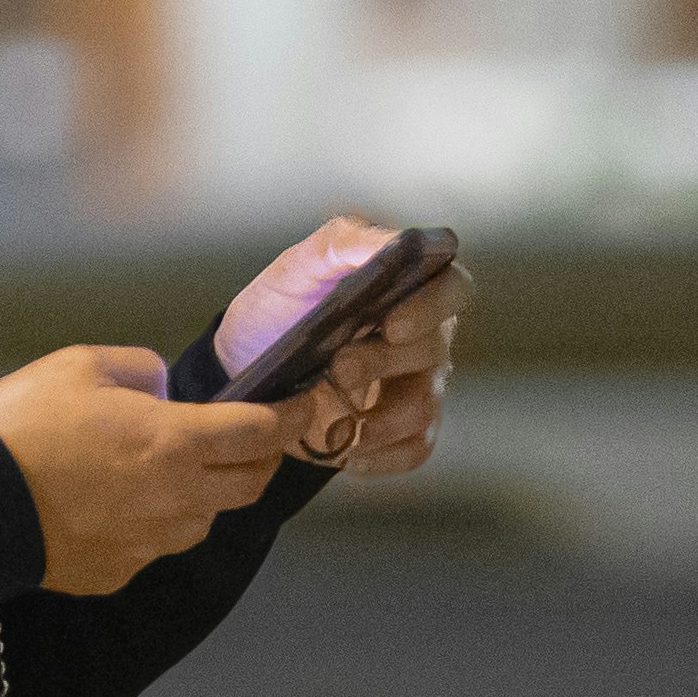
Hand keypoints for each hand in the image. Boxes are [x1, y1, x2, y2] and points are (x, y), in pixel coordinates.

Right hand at [0, 347, 295, 595]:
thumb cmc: (24, 426)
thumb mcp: (79, 365)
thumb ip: (138, 369)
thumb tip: (161, 387)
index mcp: (175, 441)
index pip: (261, 432)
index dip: (293, 416)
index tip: (308, 405)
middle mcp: (177, 499)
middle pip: (250, 485)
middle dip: (262, 458)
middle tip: (252, 437)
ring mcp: (150, 543)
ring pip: (205, 518)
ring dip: (208, 492)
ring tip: (177, 469)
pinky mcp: (120, 571)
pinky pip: (156, 544)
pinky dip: (155, 522)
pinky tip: (121, 505)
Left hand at [244, 216, 470, 483]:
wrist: (243, 372)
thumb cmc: (278, 311)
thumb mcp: (295, 269)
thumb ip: (340, 244)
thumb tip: (389, 241)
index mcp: (410, 289)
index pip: (454, 288)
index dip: (434, 306)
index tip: (393, 322)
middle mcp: (424, 338)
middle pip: (434, 350)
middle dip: (384, 361)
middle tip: (340, 367)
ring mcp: (416, 388)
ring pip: (425, 405)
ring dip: (381, 416)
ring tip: (336, 420)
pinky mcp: (402, 434)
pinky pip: (415, 449)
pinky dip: (381, 455)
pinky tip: (346, 451)